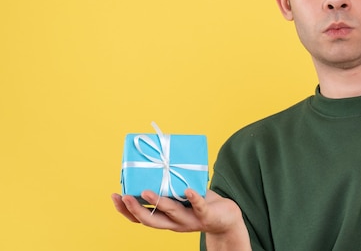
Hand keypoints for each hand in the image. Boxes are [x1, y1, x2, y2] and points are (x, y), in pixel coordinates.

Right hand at [112, 189, 250, 247]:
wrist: (227, 217)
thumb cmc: (201, 202)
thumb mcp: (182, 193)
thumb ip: (171, 182)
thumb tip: (158, 157)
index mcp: (166, 218)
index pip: (141, 218)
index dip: (126, 210)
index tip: (114, 196)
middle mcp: (174, 222)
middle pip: (150, 220)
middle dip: (135, 210)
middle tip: (124, 197)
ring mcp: (190, 220)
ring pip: (171, 214)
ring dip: (158, 203)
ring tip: (147, 191)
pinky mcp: (206, 215)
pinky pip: (199, 207)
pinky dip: (192, 198)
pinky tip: (188, 190)